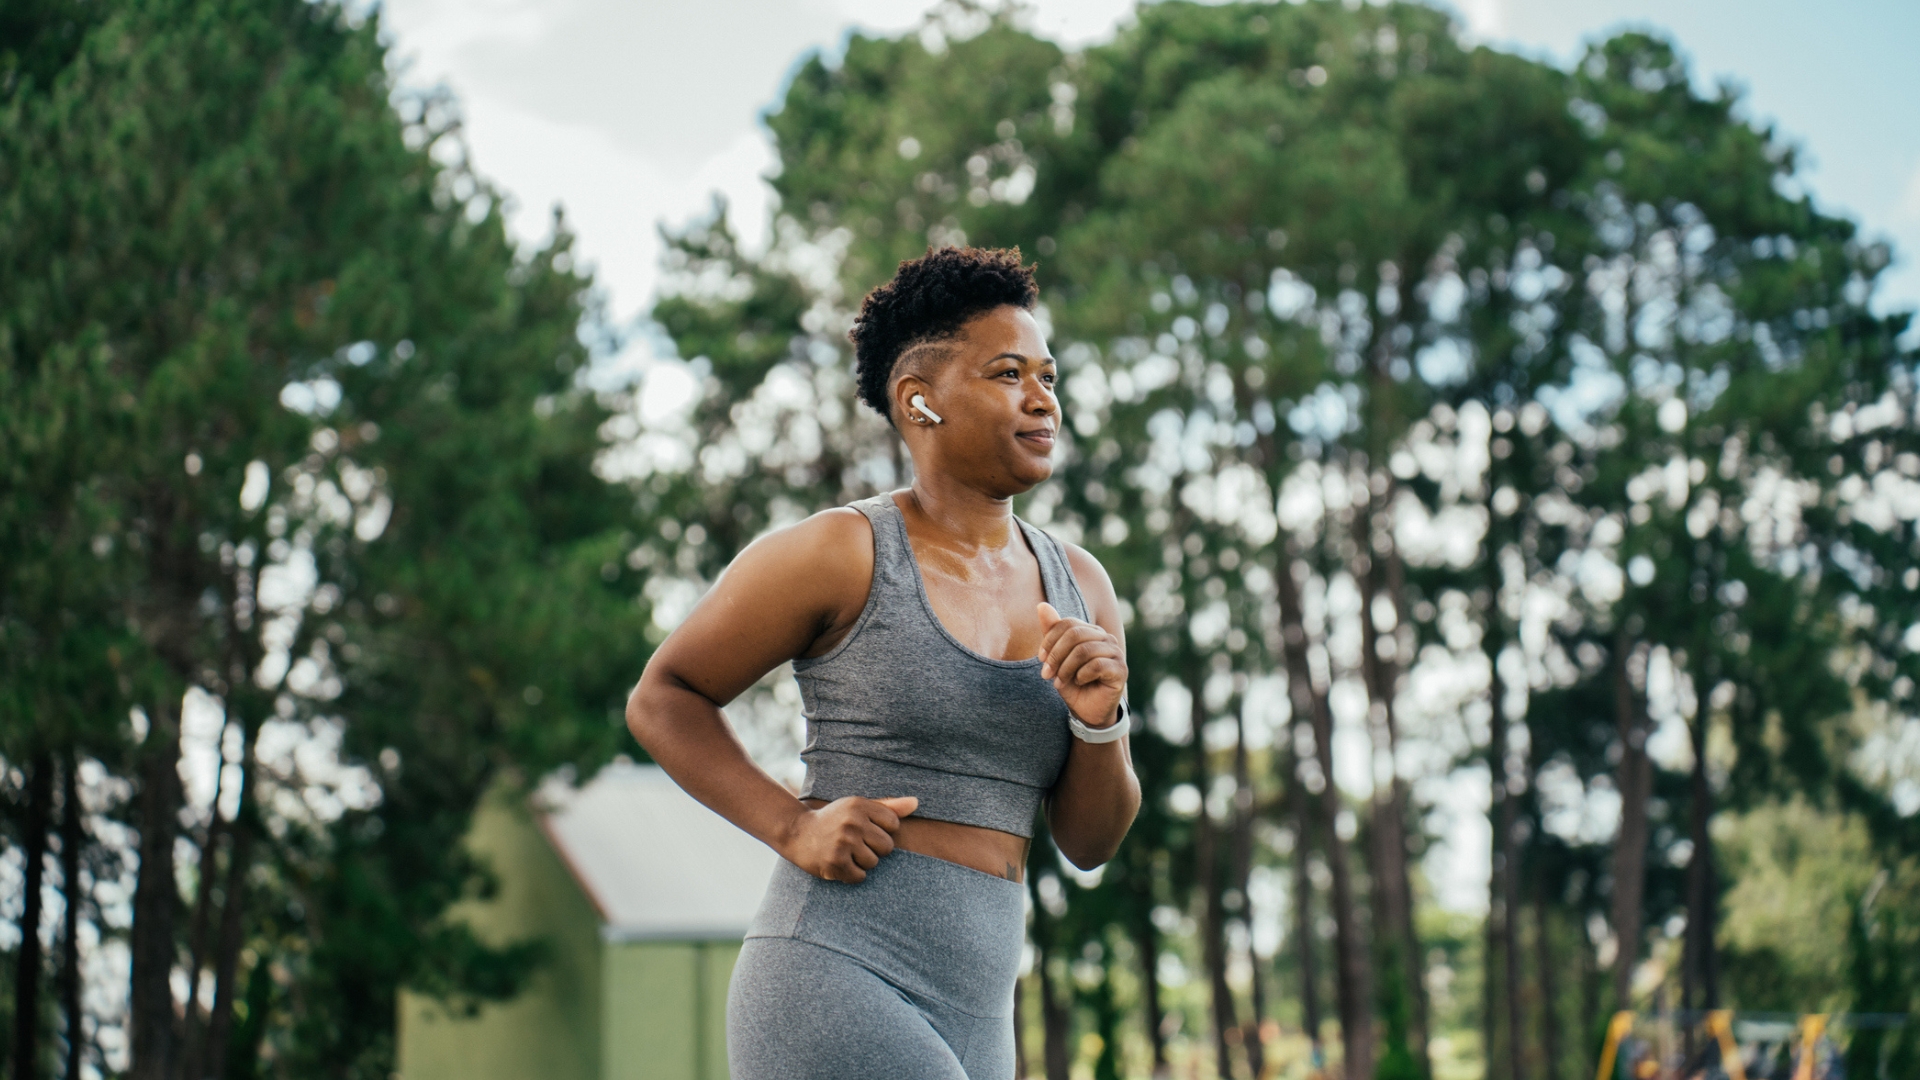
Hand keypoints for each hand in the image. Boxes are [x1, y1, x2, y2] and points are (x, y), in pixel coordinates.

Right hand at [781, 796, 917, 882]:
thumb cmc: (834, 819)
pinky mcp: (835, 862)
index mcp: (859, 805)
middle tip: (854, 843)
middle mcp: (852, 822)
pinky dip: (852, 874)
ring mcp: (843, 843)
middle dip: (874, 849)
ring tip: (845, 852)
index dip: (882, 831)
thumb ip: (888, 806)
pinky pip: (860, 876)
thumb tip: (916, 803)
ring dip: (861, 862)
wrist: (796, 832)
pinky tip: (839, 863)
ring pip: (873, 863)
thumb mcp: (857, 807)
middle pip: (887, 847)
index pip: (894, 825)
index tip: (865, 829)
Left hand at [1037, 602, 1125, 729]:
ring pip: (1084, 650)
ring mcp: (1115, 652)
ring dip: (1066, 668)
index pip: (1068, 623)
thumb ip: (1051, 632)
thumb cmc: (1072, 683)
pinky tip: (1079, 682)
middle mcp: (1105, 638)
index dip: (1050, 640)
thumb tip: (1041, 605)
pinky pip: (1097, 665)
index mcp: (1090, 631)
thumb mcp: (1057, 658)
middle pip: (1075, 634)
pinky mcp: (1121, 669)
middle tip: (1046, 674)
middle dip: (1056, 655)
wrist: (1087, 711)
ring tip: (1060, 682)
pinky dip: (1081, 675)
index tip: (1041, 659)